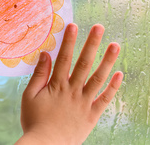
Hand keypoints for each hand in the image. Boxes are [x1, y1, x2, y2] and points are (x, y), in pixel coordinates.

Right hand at [16, 24, 122, 144]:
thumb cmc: (34, 122)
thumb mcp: (29, 97)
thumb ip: (39, 75)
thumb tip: (45, 54)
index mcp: (57, 85)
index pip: (64, 58)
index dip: (69, 41)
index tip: (74, 25)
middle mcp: (73, 91)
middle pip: (84, 63)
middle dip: (92, 43)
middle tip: (99, 27)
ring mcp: (84, 102)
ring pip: (98, 78)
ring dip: (107, 61)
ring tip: (115, 45)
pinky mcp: (92, 115)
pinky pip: (105, 99)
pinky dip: (113, 87)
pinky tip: (120, 74)